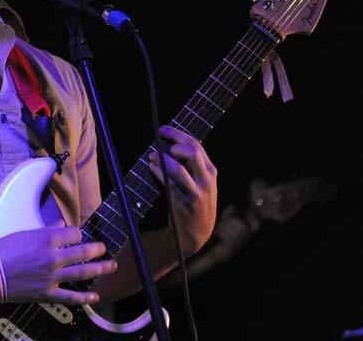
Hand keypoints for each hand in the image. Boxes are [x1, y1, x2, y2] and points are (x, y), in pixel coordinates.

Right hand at [0, 224, 116, 304]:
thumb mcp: (25, 233)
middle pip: (83, 252)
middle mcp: (53, 257)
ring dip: (99, 269)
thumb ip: (47, 230)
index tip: (78, 236)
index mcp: (47, 239)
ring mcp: (52, 277)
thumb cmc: (3, 250)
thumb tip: (60, 226)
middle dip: (97, 249)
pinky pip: (70, 297)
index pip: (74, 233)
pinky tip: (94, 297)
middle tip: (104, 248)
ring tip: (110, 266)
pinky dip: (84, 298)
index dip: (77, 234)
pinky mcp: (47, 293)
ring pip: (82, 273)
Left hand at [149, 125, 217, 256]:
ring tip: (152, 155)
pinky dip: (159, 173)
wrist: (196, 233)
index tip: (162, 129)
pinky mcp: (185, 204)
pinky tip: (152, 168)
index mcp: (210, 171)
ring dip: (163, 159)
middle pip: (192, 153)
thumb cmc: (195, 202)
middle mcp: (206, 180)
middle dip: (174, 142)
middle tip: (160, 142)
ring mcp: (197, 193)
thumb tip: (171, 143)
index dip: (178, 134)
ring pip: (179, 169)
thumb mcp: (201, 182)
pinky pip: (170, 184)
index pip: (196, 145)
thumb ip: (192, 165)